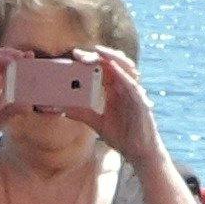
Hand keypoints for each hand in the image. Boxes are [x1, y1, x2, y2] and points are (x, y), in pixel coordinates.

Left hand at [85, 46, 163, 167]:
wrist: (138, 152)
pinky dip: (124, 75)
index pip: (102, 69)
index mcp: (115, 90)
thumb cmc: (122, 136)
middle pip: (112, 64)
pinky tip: (114, 68)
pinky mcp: (140, 102)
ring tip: (98, 51)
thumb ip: (82, 114)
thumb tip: (63, 109)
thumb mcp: (97, 123)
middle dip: (97, 56)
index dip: (90, 60)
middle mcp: (124, 87)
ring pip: (125, 68)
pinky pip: (132, 85)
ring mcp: (133, 93)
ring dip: (112, 58)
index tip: (75, 55)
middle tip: (79, 53)